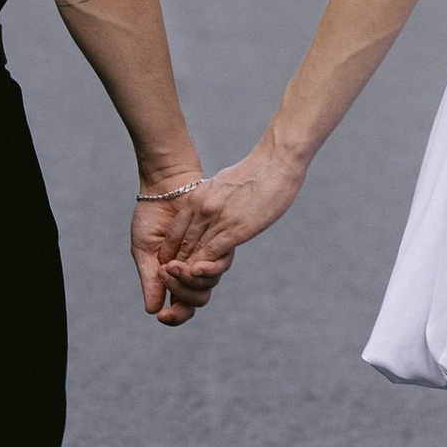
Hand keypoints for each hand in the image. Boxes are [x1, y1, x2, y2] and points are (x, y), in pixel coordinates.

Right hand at [130, 171, 221, 329]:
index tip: (161, 316)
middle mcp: (195, 272)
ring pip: (208, 286)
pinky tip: (190, 265)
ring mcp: (208, 259)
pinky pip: (218, 266)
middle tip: (163, 273)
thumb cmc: (151, 219)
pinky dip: (204, 270)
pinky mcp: (220, 243)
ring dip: (187, 280)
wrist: (164, 189)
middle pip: (198, 300)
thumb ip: (150, 280)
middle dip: (180, 292)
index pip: (181, 308)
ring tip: (170, 265)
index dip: (174, 317)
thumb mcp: (144, 252)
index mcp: (177, 278)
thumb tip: (153, 310)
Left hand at [159, 140, 307, 297]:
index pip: (176, 230)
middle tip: (171, 280)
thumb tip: (215, 208)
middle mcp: (203, 208)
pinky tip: (201, 277)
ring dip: (186, 270)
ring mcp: (218, 219)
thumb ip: (215, 198)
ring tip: (182, 285)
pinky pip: (212, 253)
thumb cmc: (258, 171)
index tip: (171, 264)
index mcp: (200, 196)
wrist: (276, 160)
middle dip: (175, 264)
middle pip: (181, 244)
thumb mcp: (225, 182)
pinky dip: (204, 268)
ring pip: (193, 252)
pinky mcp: (234, 229)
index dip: (171, 250)